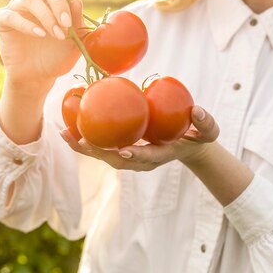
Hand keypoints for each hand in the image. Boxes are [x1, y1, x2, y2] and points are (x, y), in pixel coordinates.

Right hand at [0, 0, 88, 84]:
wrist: (37, 77)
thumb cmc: (56, 58)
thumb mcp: (74, 44)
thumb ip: (78, 24)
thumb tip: (77, 1)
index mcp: (56, 1)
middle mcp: (37, 0)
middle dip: (59, 3)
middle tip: (66, 24)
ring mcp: (19, 8)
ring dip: (46, 16)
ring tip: (56, 34)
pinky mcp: (3, 20)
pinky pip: (12, 15)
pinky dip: (27, 24)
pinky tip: (39, 34)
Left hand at [60, 105, 219, 170]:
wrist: (189, 145)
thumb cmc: (198, 136)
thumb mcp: (208, 131)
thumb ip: (206, 123)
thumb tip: (197, 111)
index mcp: (160, 156)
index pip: (146, 157)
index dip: (136, 154)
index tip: (125, 149)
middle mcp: (141, 161)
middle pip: (116, 160)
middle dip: (97, 152)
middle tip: (79, 139)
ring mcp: (131, 158)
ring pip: (104, 155)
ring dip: (84, 147)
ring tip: (64, 134)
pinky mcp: (123, 150)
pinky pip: (102, 146)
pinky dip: (85, 139)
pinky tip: (69, 126)